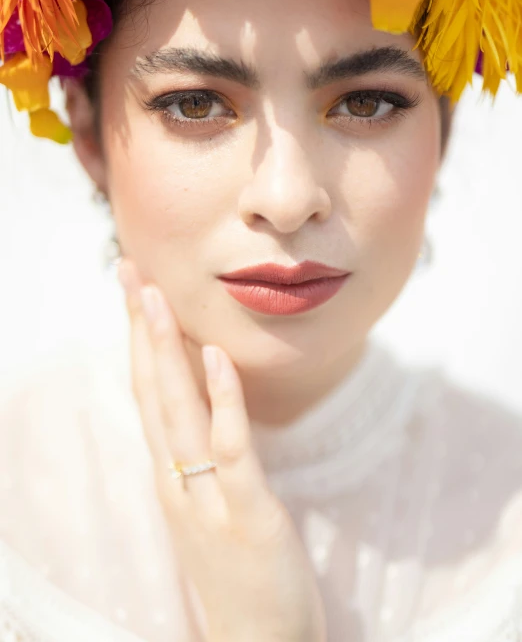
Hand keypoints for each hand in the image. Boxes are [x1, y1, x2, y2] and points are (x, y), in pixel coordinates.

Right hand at [117, 258, 326, 641]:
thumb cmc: (237, 573)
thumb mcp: (208, 506)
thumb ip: (200, 456)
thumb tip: (203, 402)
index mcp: (170, 473)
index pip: (148, 393)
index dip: (138, 339)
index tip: (133, 290)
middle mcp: (177, 479)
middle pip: (151, 390)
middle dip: (140, 327)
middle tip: (128, 269)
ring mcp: (207, 497)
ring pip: (178, 411)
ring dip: (166, 349)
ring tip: (154, 296)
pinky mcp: (248, 514)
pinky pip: (231, 448)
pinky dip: (222, 399)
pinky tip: (214, 356)